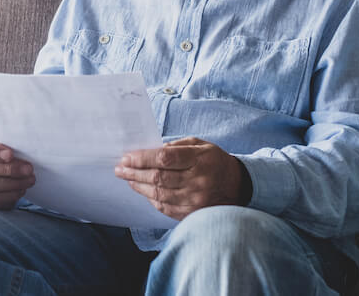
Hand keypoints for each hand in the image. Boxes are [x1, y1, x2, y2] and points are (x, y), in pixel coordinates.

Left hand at [114, 137, 250, 220]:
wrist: (238, 186)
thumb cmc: (215, 161)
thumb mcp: (200, 145)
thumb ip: (176, 146)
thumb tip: (149, 151)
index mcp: (199, 159)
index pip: (164, 159)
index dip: (142, 158)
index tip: (126, 157)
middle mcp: (197, 181)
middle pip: (158, 178)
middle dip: (134, 172)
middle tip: (119, 168)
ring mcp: (195, 199)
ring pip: (159, 194)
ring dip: (138, 186)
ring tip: (127, 178)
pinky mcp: (192, 213)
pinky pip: (165, 207)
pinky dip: (151, 199)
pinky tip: (142, 190)